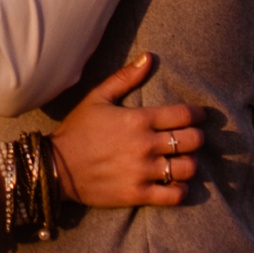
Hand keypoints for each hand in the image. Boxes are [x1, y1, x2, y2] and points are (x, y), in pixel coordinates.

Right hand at [49, 55, 201, 208]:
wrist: (55, 168)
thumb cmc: (77, 131)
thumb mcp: (97, 98)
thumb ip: (125, 78)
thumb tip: (149, 58)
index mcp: (139, 119)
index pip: (185, 115)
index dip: (198, 115)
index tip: (198, 118)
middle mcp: (145, 144)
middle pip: (193, 141)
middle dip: (196, 139)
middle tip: (190, 141)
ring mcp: (142, 171)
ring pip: (188, 168)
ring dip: (190, 165)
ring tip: (182, 163)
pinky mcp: (137, 194)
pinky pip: (173, 195)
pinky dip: (181, 191)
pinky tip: (175, 185)